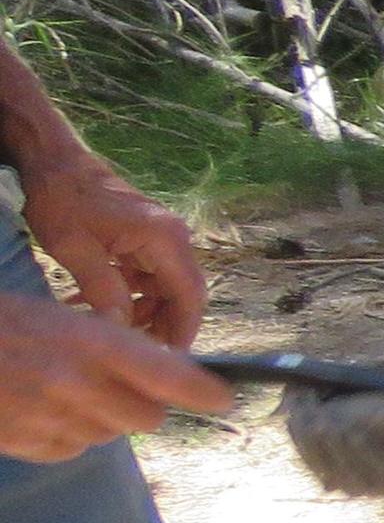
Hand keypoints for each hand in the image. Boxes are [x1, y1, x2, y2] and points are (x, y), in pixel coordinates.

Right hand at [0, 292, 231, 463]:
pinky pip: (70, 450)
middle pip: (147, 418)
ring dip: (101, 420)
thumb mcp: (58, 318)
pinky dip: (66, 435)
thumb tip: (165, 370)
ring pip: (108, 435)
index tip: (224, 397)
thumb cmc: (2, 325)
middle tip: (120, 389)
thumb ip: (109, 345)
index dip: (202, 390)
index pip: (167, 373)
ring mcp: (49, 418)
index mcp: (88, 341)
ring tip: (64, 392)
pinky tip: (40, 410)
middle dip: (144, 408)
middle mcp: (75, 383)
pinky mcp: (26, 443)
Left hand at [20, 152, 206, 348]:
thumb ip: (104, 291)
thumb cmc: (63, 201)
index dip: (184, 329)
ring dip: (141, 312)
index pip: (190, 294)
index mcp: (164, 239)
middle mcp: (173, 239)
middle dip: (162, 325)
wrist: (55, 164)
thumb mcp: (76, 250)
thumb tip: (120, 331)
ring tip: (106, 327)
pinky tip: (98, 306)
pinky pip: (149, 278)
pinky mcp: (147, 241)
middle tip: (134, 351)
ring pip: (166, 290)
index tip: (170, 359)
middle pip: (183, 294)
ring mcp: (161, 239)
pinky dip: (130, 296)